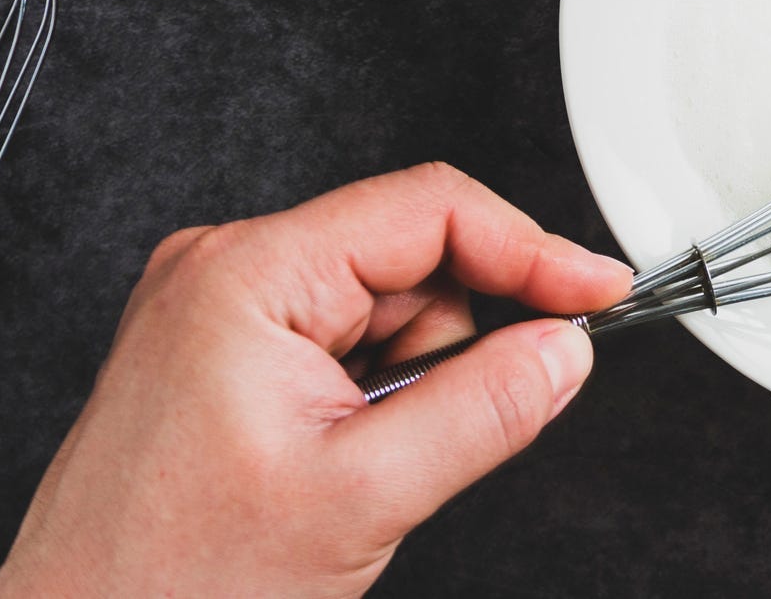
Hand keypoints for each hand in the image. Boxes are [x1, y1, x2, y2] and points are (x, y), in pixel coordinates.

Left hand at [0, 163, 631, 598]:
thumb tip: (563, 351)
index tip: (598, 291)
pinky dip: (378, 392)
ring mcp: (223, 306)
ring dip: (414, 378)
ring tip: (360, 462)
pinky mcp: (229, 346)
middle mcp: (228, 268)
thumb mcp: (361, 498)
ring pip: (391, 303)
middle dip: (454, 342)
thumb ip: (483, 410)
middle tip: (429, 432)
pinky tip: (339, 453)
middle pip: (415, 257)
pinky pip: (351, 338)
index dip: (532, 249)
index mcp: (247, 272)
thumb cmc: (171, 585)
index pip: (431, 210)